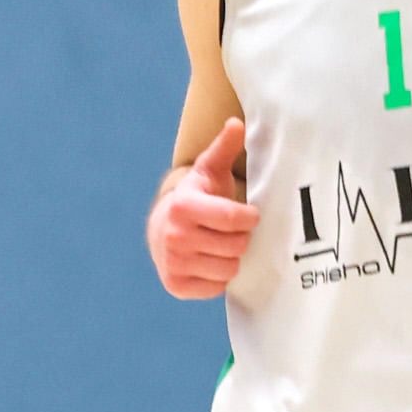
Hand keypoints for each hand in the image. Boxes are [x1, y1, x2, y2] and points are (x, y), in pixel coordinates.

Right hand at [148, 119, 258, 298]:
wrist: (161, 231)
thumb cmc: (196, 198)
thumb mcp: (208, 171)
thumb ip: (223, 148)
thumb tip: (237, 124)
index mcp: (182, 206)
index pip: (233, 218)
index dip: (249, 218)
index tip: (250, 214)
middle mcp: (174, 236)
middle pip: (236, 246)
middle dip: (241, 238)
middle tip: (232, 231)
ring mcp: (173, 263)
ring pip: (229, 269)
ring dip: (231, 258)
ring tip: (221, 246)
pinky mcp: (176, 286)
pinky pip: (218, 287)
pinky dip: (219, 277)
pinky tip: (210, 262)